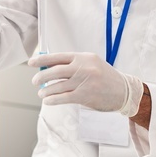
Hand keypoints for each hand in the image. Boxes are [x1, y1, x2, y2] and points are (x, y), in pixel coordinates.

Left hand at [28, 52, 142, 116]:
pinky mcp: (84, 95)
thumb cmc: (105, 77)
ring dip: (46, 90)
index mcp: (84, 57)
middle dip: (41, 77)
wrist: (124, 91)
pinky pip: (63, 97)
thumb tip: (50, 68)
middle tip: (35, 81)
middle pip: (55, 71)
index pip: (58, 56)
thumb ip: (74, 64)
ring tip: (41, 93)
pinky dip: (52, 99)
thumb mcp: (92, 64)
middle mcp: (83, 68)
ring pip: (57, 86)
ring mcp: (83, 82)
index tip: (31, 63)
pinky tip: (48, 100)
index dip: (42, 60)